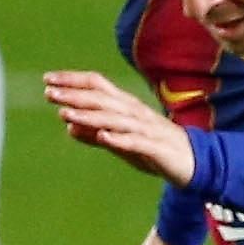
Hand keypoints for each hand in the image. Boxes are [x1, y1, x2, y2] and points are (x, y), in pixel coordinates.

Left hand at [46, 70, 194, 183]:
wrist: (195, 164)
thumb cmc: (156, 151)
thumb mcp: (121, 142)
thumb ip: (96, 134)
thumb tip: (69, 127)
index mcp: (126, 106)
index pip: (97, 85)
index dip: (73, 80)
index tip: (48, 80)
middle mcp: (135, 112)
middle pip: (102, 98)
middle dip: (75, 95)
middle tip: (49, 93)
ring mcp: (147, 129)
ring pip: (115, 118)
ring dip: (90, 115)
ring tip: (66, 113)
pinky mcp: (157, 148)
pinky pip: (136, 141)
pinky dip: (119, 138)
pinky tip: (102, 137)